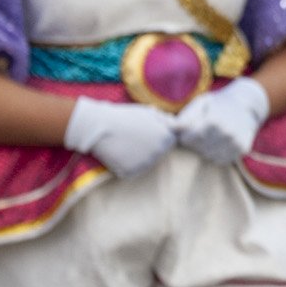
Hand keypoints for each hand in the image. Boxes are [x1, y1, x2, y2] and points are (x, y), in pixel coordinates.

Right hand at [62, 97, 178, 175]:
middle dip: (146, 147)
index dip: (153, 136)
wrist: (98, 125)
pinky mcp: (131, 172)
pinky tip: (117, 153)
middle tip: (130, 137)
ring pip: (143, 163)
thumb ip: (169, 122)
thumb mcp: (149, 113)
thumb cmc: (124, 116)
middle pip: (156, 154)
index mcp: (166, 138)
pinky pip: (130, 171)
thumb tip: (187, 128)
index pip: (167, 142)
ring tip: (123, 144)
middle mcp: (159, 153)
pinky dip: (123, 165)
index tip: (141, 130)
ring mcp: (145, 164)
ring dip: (135, 157)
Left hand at [172, 77, 269, 164]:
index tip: (189, 128)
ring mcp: (235, 142)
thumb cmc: (218, 103)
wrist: (248, 104)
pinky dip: (216, 153)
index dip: (185, 135)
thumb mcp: (200, 103)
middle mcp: (225, 133)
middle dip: (195, 142)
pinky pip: (220, 159)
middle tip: (201, 131)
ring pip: (208, 155)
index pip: (187, 139)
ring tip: (210, 136)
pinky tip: (219, 142)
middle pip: (197, 148)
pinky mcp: (242, 149)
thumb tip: (165, 126)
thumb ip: (184, 117)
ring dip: (205, 149)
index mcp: (213, 121)